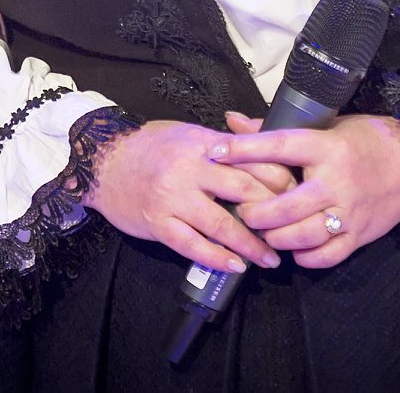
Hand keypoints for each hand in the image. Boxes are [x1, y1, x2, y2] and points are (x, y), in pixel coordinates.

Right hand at [84, 119, 282, 273]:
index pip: (253, 160)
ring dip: (250, 246)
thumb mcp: (191, 133)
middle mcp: (190, 168)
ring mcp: (172, 197)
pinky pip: (192, 244)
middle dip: (273, 215)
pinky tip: (235, 266)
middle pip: (244, 191)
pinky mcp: (157, 222)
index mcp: (204, 143)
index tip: (296, 196)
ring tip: (269, 259)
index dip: (280, 180)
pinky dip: (217, 257)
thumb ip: (228, 141)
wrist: (103, 162)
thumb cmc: (152, 146)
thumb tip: (268, 140)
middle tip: (291, 231)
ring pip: (221, 225)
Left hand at [208, 114, 399, 268]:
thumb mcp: (326, 125)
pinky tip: (292, 249)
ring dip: (275, 237)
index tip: (216, 150)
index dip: (244, 149)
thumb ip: (277, 128)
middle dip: (255, 212)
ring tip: (263, 230)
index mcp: (326, 147)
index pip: (279, 146)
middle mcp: (336, 181)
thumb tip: (232, 121)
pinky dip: (304, 256)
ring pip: (302, 235)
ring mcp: (349, 212)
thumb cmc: (366, 140)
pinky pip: (326, 255)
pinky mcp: (360, 235)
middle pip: (285, 205)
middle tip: (241, 209)